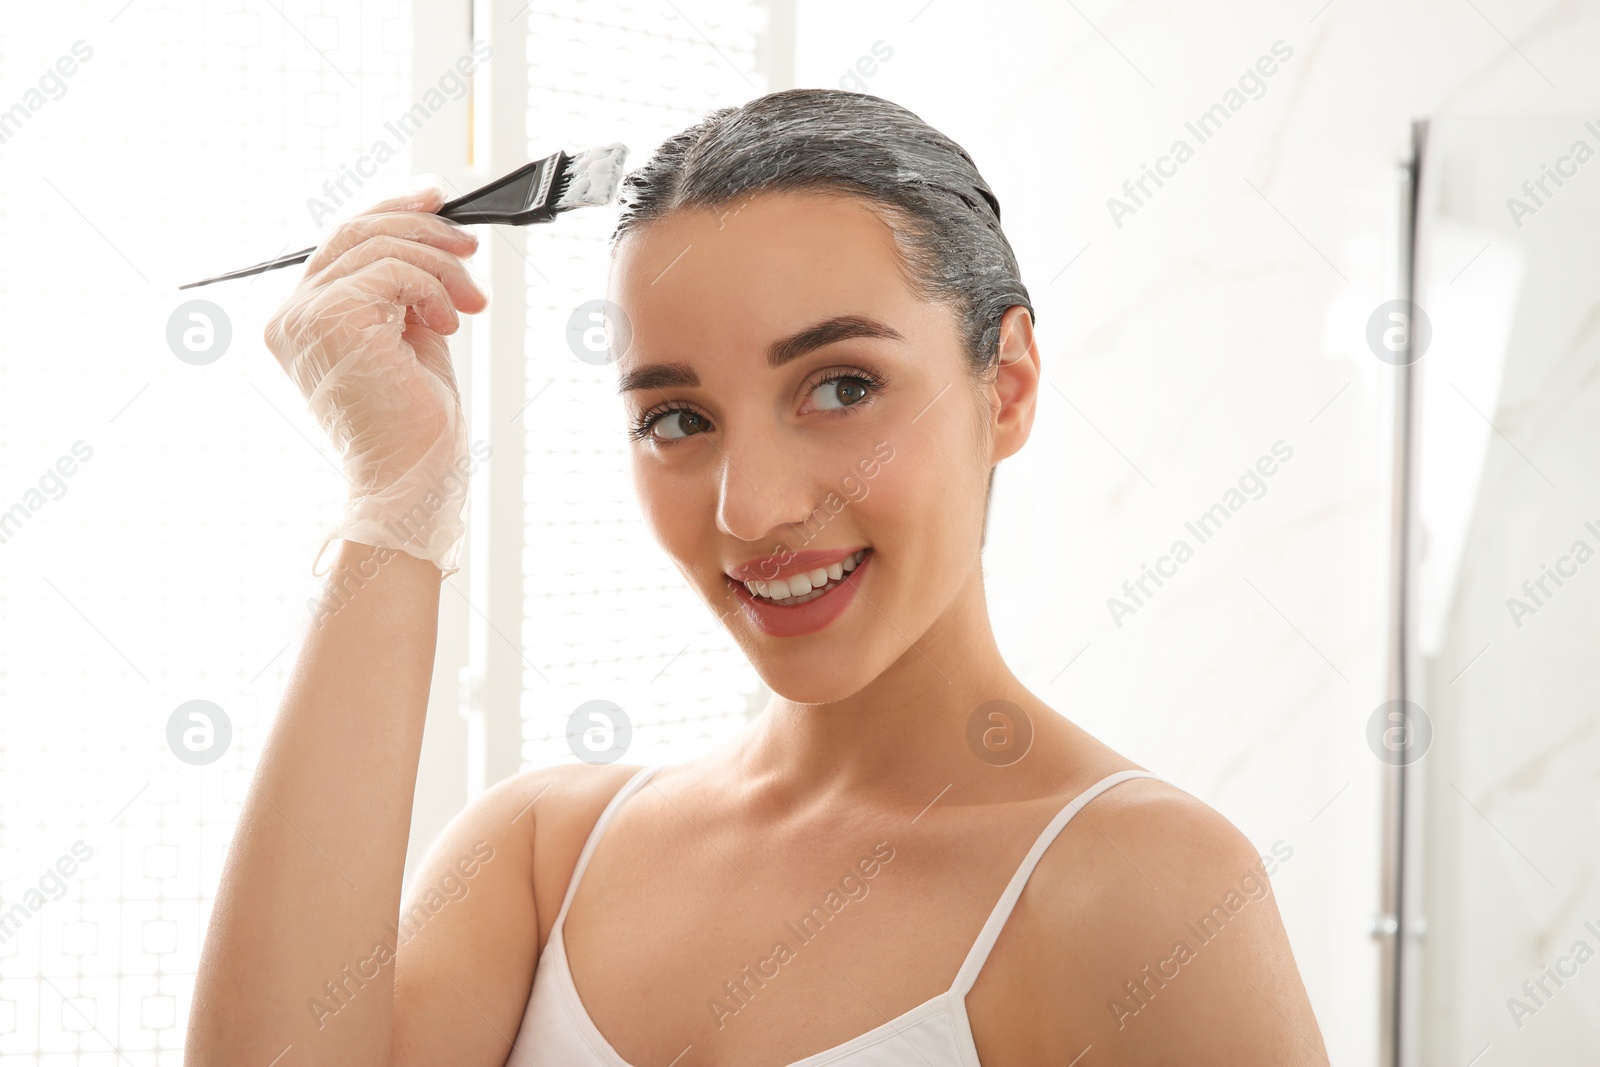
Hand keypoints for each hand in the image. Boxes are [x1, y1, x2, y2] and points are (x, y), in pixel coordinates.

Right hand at [263, 186, 488, 577]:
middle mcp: (290, 315)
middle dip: (423, 229)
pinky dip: (433, 289)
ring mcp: (303, 316)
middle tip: (472, 250)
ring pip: (380, 245)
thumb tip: (433, 232)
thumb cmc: (416, 426)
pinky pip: (393, 270)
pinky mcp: (330, 319)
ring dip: (441, 267)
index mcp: (303, 319)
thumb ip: (406, 288)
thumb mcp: (412, 338)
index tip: (438, 199)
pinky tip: (448, 325)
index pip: (344, 241)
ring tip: (469, 306)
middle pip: (356, 231)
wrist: (413, 480)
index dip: (393, 210)